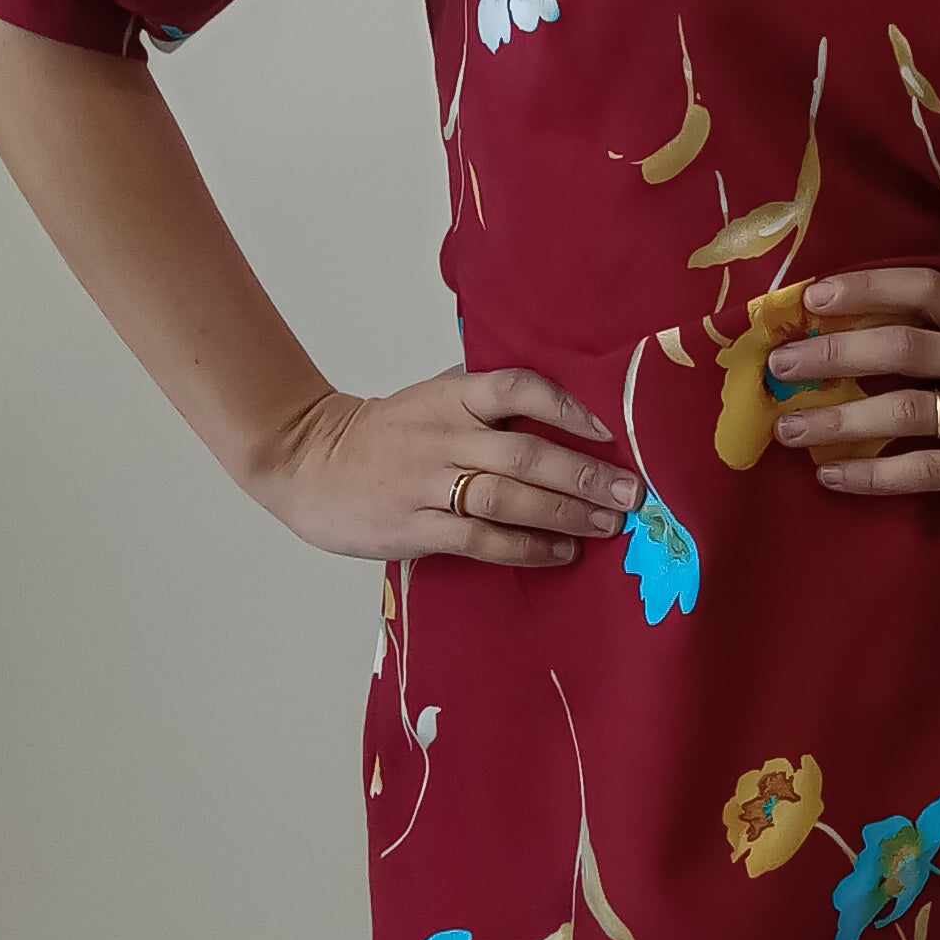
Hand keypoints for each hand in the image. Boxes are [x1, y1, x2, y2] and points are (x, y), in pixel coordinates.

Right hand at [254, 365, 642, 566]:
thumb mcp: (432, 393)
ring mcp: (426, 482)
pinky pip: (479, 539)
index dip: (565, 405)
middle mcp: (443, 435)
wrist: (308, 461)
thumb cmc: (386, 430)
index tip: (609, 429)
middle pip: (524, 452)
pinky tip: (561, 553)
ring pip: (507, 498)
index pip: (516, 386)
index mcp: (451, 395)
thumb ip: (484, 390)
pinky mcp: (414, 526)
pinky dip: (525, 547)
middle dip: (584, 475)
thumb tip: (559, 390)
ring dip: (564, 514)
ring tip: (609, 525)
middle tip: (631, 493)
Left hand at [766, 268, 939, 528]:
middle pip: (905, 345)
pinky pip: (927, 470)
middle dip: (833, 352)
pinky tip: (834, 474)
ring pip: (907, 409)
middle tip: (779, 364)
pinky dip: (874, 473)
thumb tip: (863, 336)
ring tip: (789, 426)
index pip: (927, 290)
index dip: (868, 286)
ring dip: (840, 417)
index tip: (812, 295)